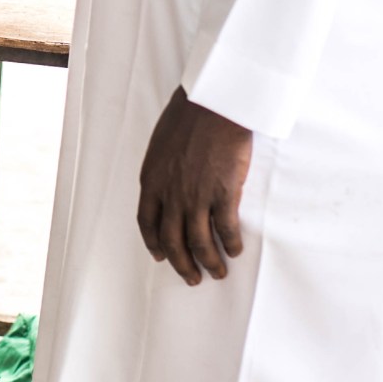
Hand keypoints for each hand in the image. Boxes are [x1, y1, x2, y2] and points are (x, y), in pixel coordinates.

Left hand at [136, 88, 252, 284]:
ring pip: (200, 243)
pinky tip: (235, 250)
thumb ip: (162, 170)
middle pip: (173, 241)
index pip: (147, 222)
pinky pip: (227, 229)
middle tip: (192, 277)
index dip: (154, 244)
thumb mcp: (160, 144)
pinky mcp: (224, 194)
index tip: (160, 256)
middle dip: (182, 264)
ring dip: (209, 262)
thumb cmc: (188, 115)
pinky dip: (231, 244)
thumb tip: (167, 184)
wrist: (213, 103)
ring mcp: (197, 196)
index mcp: (152, 181)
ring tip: (217, 272)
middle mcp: (171, 194)